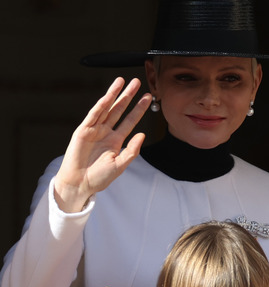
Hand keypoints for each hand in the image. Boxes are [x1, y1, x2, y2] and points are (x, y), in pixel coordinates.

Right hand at [54, 77, 151, 212]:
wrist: (80, 184)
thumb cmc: (100, 177)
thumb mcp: (120, 165)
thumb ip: (132, 150)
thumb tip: (143, 134)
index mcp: (116, 140)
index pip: (130, 120)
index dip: (139, 109)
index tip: (148, 98)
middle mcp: (106, 132)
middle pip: (119, 110)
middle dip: (128, 96)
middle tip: (137, 82)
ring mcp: (94, 130)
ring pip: (106, 108)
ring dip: (114, 95)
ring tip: (122, 81)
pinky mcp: (83, 131)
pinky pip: (93, 115)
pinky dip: (101, 106)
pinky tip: (108, 97)